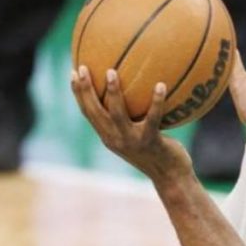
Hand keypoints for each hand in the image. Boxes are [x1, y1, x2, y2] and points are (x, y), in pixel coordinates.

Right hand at [70, 66, 191, 182]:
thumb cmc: (157, 153)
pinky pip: (153, 117)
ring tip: (111, 72)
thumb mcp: (138, 137)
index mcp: (109, 137)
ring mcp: (132, 141)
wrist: (171, 177)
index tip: (73, 72)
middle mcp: (116, 139)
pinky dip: (156, 101)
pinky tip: (160, 85)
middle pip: (95, 112)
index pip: (88, 113)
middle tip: (83, 68)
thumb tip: (133, 90)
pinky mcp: (151, 141)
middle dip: (85, 90)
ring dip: (114, 92)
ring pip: (117, 114)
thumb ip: (130, 120)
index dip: (78, 94)